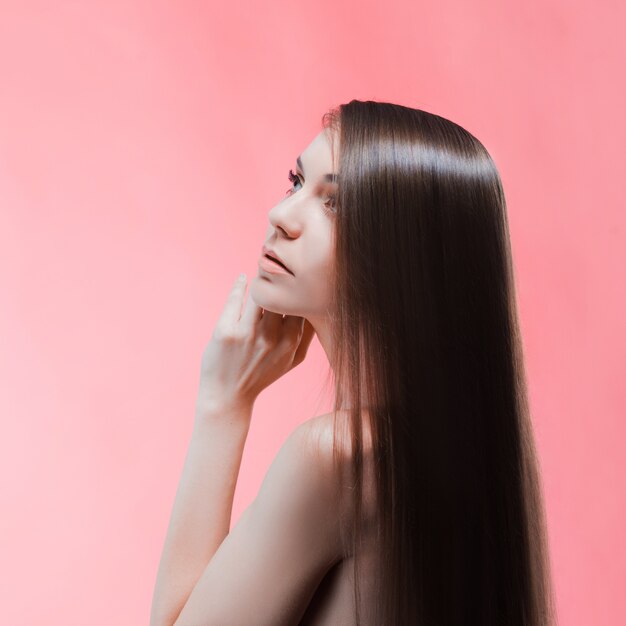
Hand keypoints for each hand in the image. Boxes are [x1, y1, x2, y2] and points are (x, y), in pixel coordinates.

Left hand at [195, 273, 315, 414]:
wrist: (228, 396)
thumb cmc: (262, 374)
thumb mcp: (292, 360)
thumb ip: (308, 335)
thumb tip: (318, 306)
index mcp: (291, 342)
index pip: (301, 304)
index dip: (298, 288)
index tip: (296, 276)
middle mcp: (272, 337)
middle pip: (282, 295)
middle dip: (281, 277)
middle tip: (277, 265)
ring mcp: (248, 334)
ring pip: (260, 292)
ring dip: (261, 278)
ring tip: (261, 270)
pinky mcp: (225, 331)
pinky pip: (235, 299)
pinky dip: (239, 286)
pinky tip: (242, 280)